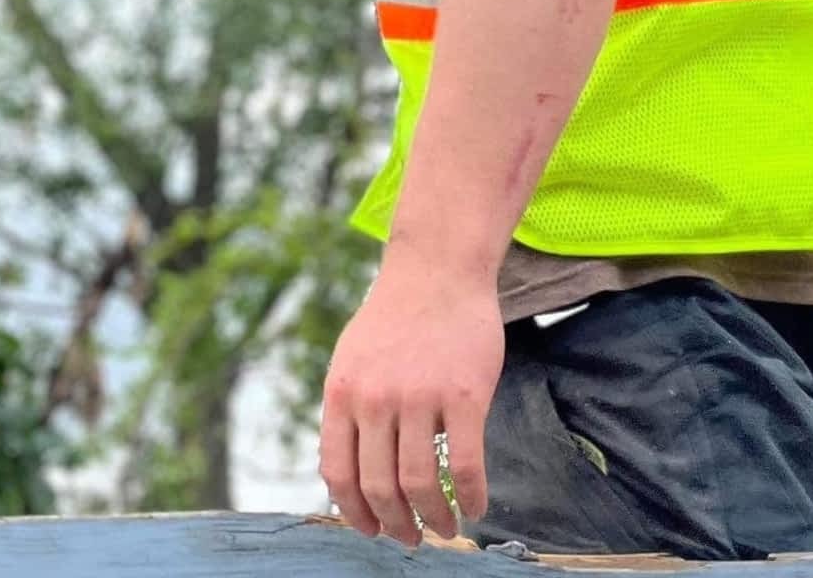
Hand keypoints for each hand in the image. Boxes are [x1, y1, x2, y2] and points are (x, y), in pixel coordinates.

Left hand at [319, 263, 502, 544]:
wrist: (436, 272)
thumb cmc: (395, 319)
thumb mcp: (351, 360)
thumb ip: (348, 410)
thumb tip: (348, 474)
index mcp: (342, 393)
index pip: (337, 472)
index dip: (354, 512)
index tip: (371, 530)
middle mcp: (374, 399)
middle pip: (379, 487)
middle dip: (395, 525)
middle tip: (412, 539)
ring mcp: (419, 397)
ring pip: (421, 483)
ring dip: (434, 519)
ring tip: (445, 528)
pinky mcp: (465, 396)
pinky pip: (465, 465)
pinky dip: (471, 497)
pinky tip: (475, 506)